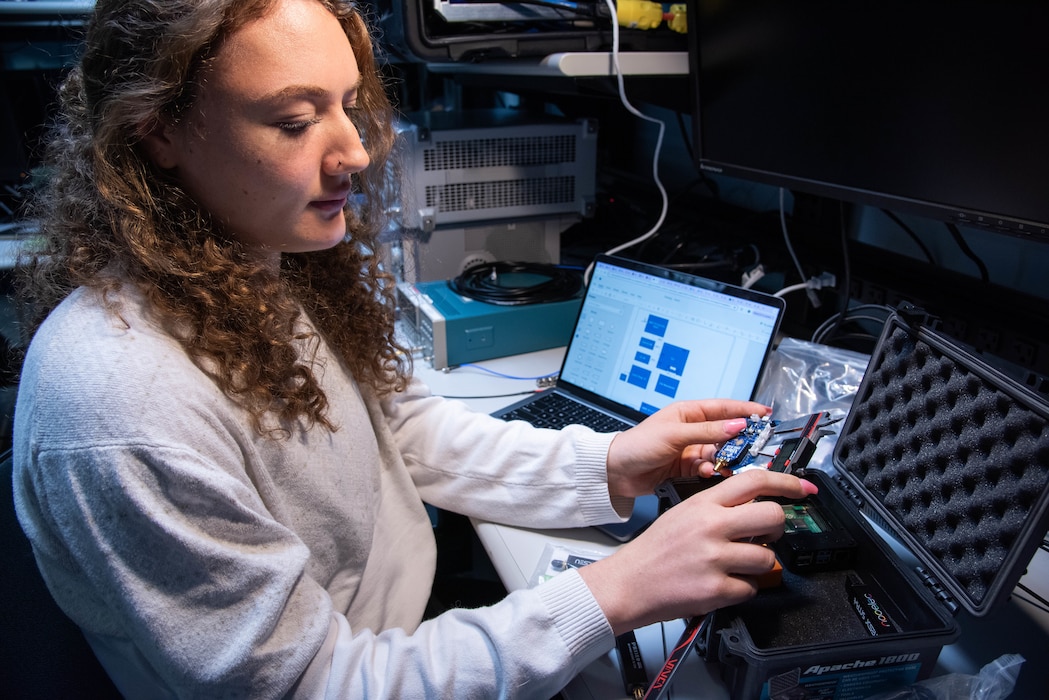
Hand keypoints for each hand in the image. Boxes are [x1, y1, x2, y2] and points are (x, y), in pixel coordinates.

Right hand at [578, 470, 817, 634]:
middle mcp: (711, 527)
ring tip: (737, 565)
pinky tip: (723, 584)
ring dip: (759, 564)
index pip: (754, 480)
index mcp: (703, 504)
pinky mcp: (716, 589)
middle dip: (778, 528)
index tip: (803, 489)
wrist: (628, 583)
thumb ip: (717, 507)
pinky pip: (751, 588)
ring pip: (767, 557)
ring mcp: (715, 558)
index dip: (786, 482)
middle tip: (767, 535)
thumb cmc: (654, 550)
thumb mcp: (683, 514)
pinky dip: (743, 589)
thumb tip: (755, 506)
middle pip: (772, 516)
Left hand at [604, 399, 770, 497]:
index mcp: (688, 413)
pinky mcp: (687, 469)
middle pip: (726, 433)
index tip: (765, 414)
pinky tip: (706, 473)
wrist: (616, 472)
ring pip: (719, 454)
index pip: (724, 408)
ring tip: (724, 465)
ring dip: (723, 460)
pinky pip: (708, 469)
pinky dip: (710, 472)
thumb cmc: (637, 445)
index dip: (746, 410)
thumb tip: (736, 425)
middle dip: (739, 442)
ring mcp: (691, 450)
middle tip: (753, 449)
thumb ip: (707, 431)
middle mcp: (692, 430)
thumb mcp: (674, 435)